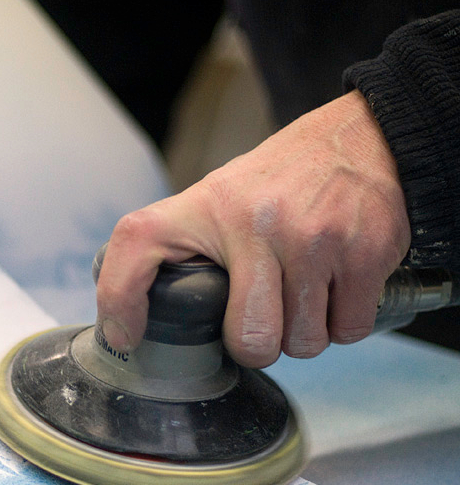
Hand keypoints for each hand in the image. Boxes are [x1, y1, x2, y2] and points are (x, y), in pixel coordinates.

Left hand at [96, 89, 409, 367]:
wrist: (357, 139)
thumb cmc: (274, 188)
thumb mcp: (213, 202)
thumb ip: (176, 252)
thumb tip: (132, 324)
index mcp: (202, 207)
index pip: (134, 247)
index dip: (119, 303)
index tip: (125, 336)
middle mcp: (254, 221)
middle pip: (251, 340)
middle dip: (258, 345)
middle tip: (262, 317)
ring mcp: (312, 238)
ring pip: (303, 344)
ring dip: (304, 333)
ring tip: (303, 291)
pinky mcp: (364, 252)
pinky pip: (348, 331)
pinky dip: (343, 322)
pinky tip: (335, 286)